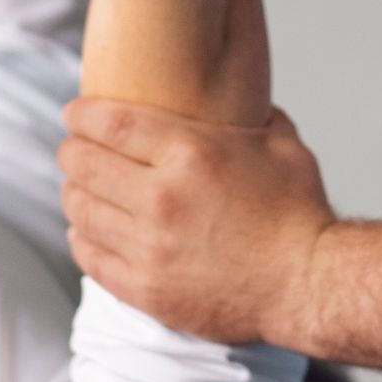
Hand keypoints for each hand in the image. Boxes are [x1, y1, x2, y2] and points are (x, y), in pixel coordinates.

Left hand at [60, 99, 333, 345]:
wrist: (310, 284)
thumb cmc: (300, 212)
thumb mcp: (279, 142)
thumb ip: (249, 113)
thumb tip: (236, 93)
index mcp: (190, 153)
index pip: (107, 123)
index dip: (81, 115)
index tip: (73, 113)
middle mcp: (162, 197)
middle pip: (82, 164)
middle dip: (71, 151)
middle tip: (74, 150)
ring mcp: (150, 247)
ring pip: (80, 210)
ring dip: (75, 195)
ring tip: (81, 190)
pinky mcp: (146, 289)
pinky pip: (89, 257)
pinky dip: (82, 239)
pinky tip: (88, 231)